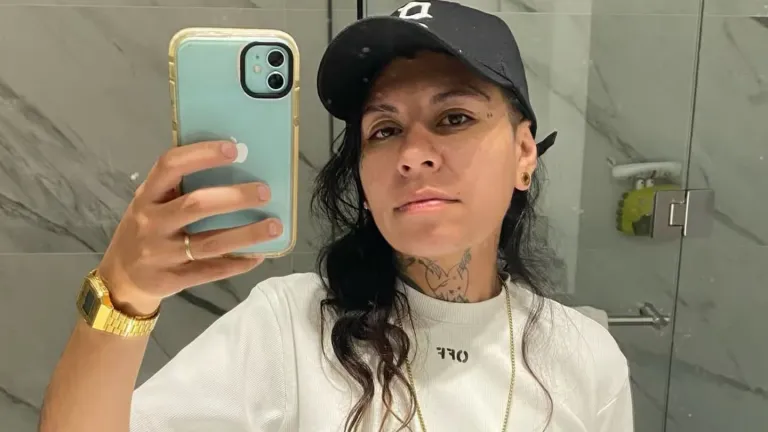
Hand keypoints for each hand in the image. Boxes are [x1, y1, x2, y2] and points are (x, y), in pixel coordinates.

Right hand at [97, 140, 281, 314]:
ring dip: (247, 234)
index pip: (170, 166)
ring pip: (210, 243)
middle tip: (265, 192)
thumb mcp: (151, 204)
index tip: (233, 149)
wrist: (120, 278)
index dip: (201, 155)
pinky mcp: (171, 280)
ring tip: (275, 226)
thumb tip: (233, 167)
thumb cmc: (146, 230)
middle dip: (234, 197)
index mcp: (146, 196)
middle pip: (195, 205)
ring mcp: (160, 254)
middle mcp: (151, 222)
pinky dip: (238, 264)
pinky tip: (259, 255)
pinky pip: (211, 271)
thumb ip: (179, 188)